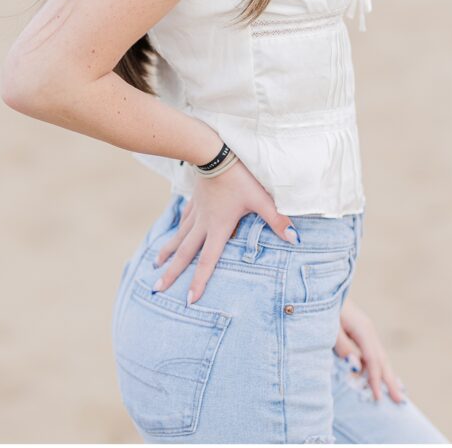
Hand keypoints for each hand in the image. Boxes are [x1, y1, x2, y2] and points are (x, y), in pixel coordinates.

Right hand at [152, 157, 296, 303]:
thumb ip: (277, 220)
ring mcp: (197, 210)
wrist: (214, 152)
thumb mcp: (261, 199)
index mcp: (218, 228)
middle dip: (171, 272)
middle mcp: (203, 223)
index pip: (207, 261)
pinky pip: (184, 217)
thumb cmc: (240, 176)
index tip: (188, 300)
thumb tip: (295, 240)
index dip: (199, 281)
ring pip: (179, 235)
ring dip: (168, 251)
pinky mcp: (195, 197)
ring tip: (156, 263)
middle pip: (185, 252)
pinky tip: (174, 230)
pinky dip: (177, 228)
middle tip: (156, 288)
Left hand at [334, 298, 405, 403]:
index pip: (373, 360)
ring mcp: (367, 330)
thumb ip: (343, 346)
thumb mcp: (330, 327)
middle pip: (382, 359)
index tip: (378, 398)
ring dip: (387, 375)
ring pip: (380, 356)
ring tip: (396, 392)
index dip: (376, 380)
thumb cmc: (325, 307)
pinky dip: (379, 366)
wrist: (324, 288)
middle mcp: (369, 330)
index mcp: (363, 329)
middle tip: (400, 401)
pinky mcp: (361, 331)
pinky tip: (380, 375)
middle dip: (391, 381)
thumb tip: (358, 367)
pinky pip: (373, 352)